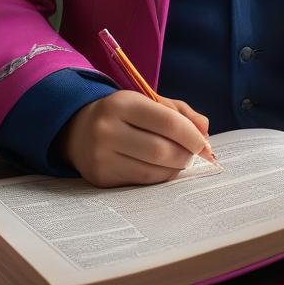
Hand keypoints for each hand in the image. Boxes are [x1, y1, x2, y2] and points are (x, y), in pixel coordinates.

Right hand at [53, 91, 210, 186]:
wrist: (79, 129)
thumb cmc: (123, 114)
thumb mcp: (148, 102)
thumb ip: (180, 112)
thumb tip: (205, 130)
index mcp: (122, 103)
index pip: (167, 121)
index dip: (191, 135)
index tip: (204, 143)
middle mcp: (108, 129)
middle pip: (161, 150)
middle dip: (185, 155)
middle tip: (194, 154)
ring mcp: (102, 156)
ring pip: (153, 170)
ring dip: (175, 168)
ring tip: (179, 159)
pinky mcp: (102, 178)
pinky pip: (142, 182)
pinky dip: (160, 176)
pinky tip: (162, 168)